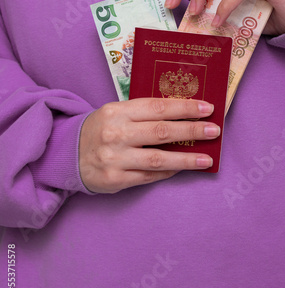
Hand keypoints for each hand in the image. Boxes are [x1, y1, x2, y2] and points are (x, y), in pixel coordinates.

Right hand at [79, 97, 219, 193]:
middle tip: (214, 130)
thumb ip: (144, 113)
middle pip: (162, 132)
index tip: (207, 108)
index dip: (184, 108)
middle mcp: (116, 134)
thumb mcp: (116, 113)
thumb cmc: (101, 129)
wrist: (68, 153)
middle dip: (192, 130)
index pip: (157, 107)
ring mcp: (115, 159)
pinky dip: (168, 172)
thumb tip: (182, 116)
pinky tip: (181, 168)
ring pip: (159, 159)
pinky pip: (149, 176)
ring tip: (207, 159)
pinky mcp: (115, 180)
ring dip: (186, 159)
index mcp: (117, 112)